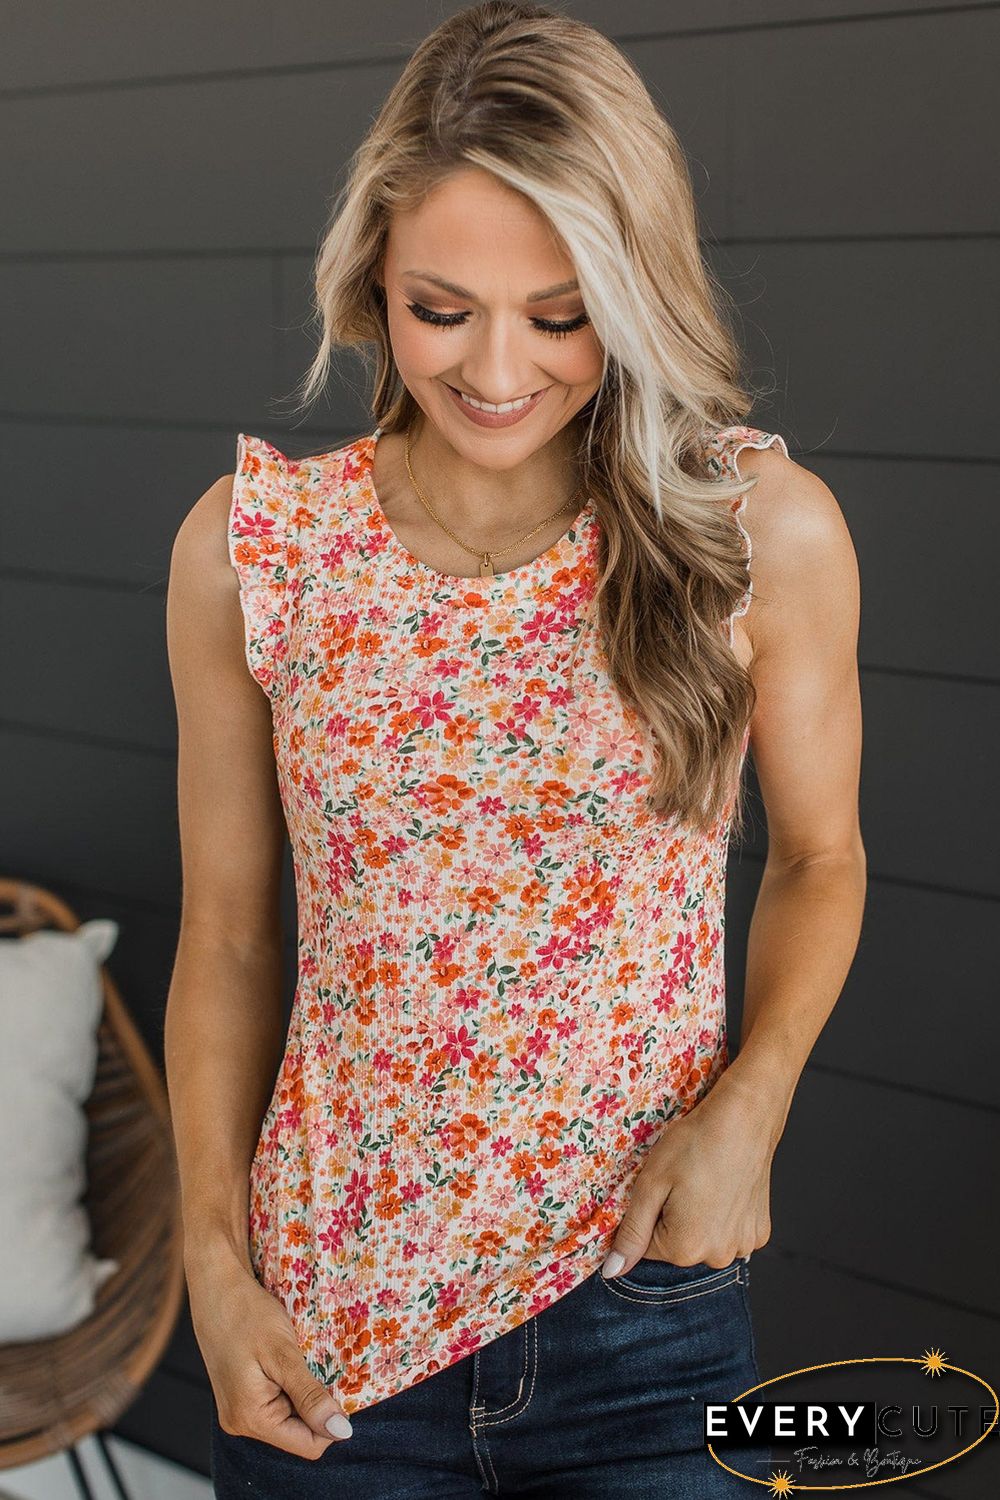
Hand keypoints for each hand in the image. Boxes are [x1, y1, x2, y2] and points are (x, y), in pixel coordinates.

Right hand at [187, 1253, 353, 1457]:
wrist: (216, 1286)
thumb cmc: (246, 1314)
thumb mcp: (283, 1354)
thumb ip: (310, 1396)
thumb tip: (341, 1432)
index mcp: (251, 1419)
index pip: (308, 1445)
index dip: (332, 1422)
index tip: (341, 1386)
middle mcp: (241, 1423)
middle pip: (299, 1432)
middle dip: (317, 1404)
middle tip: (318, 1365)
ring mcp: (238, 1410)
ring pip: (290, 1416)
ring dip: (304, 1392)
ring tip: (302, 1360)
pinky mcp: (241, 1395)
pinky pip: (277, 1402)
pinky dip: (291, 1384)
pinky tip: (290, 1359)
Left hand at [600, 1068, 784, 1277]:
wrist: (745, 1119)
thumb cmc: (695, 1143)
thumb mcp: (651, 1183)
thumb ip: (631, 1231)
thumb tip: (612, 1272)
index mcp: (685, 1248)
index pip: (646, 1246)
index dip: (649, 1212)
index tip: (662, 1186)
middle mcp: (717, 1257)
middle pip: (677, 1247)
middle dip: (673, 1218)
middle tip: (684, 1181)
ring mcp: (743, 1247)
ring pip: (704, 1240)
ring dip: (699, 1219)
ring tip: (706, 1182)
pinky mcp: (760, 1233)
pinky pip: (729, 1234)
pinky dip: (724, 1217)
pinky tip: (725, 1188)